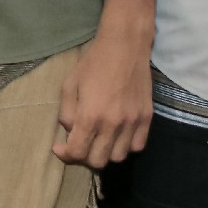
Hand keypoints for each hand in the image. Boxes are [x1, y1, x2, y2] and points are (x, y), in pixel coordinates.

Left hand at [55, 0, 156, 166]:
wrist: (125, 46)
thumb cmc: (93, 63)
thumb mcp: (69, 85)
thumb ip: (67, 113)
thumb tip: (69, 133)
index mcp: (90, 116)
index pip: (77, 152)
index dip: (65, 155)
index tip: (60, 147)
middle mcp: (113, 124)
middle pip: (98, 161)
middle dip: (84, 156)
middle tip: (79, 143)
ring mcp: (132, 122)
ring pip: (119, 157)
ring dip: (105, 153)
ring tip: (98, 140)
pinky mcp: (147, 118)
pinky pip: (137, 146)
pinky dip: (125, 146)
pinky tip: (117, 136)